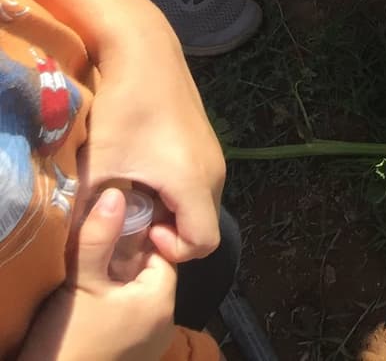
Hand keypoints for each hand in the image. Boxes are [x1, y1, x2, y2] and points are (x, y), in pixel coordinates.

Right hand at [20, 188, 177, 360]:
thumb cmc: (69, 339)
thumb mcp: (82, 283)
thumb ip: (99, 237)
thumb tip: (116, 192)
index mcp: (163, 302)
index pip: (161, 251)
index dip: (138, 235)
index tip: (113, 224)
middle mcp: (165, 323)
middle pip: (150, 272)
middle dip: (126, 256)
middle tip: (99, 245)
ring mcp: (149, 342)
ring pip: (139, 293)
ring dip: (119, 280)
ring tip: (93, 270)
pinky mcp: (132, 354)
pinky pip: (130, 315)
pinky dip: (115, 303)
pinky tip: (92, 298)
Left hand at [79, 17, 223, 267]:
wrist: (144, 49)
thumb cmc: (122, 108)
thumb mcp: (98, 165)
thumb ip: (89, 214)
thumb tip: (78, 248)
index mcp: (195, 180)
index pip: (202, 244)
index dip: (171, 250)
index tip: (139, 230)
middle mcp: (214, 169)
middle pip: (201, 224)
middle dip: (167, 232)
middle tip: (129, 217)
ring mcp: (213, 151)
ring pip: (199, 202)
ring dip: (169, 209)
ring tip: (132, 192)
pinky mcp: (205, 138)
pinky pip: (197, 181)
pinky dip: (174, 188)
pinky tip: (141, 167)